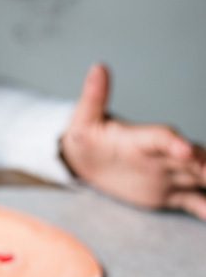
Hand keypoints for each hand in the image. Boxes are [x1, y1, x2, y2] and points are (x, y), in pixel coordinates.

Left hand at [61, 64, 205, 218]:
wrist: (86, 158)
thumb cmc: (85, 137)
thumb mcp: (83, 120)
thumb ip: (93, 98)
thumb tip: (97, 67)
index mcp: (142, 138)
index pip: (162, 138)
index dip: (174, 143)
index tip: (184, 150)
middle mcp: (163, 155)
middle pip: (193, 158)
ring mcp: (169, 173)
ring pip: (200, 178)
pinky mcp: (168, 193)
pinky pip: (193, 201)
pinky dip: (205, 208)